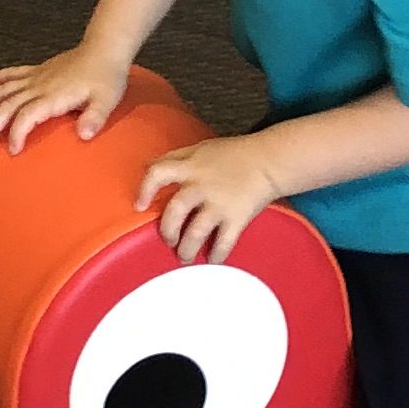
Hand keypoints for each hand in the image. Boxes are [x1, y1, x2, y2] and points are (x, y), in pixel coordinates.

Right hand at [0, 44, 132, 152]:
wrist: (104, 49)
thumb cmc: (106, 77)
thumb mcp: (106, 100)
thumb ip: (95, 118)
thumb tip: (85, 135)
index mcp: (53, 97)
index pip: (26, 116)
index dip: (16, 133)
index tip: (13, 151)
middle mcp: (38, 86)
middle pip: (6, 105)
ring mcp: (36, 77)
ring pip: (2, 89)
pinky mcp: (37, 70)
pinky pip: (11, 73)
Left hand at [135, 135, 274, 260]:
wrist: (269, 160)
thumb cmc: (234, 154)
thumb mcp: (200, 148)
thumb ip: (177, 159)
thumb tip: (152, 171)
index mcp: (191, 166)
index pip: (158, 173)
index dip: (144, 190)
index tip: (139, 206)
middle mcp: (202, 185)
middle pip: (175, 210)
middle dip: (168, 231)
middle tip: (169, 240)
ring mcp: (220, 202)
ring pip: (195, 232)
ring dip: (187, 249)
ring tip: (185, 256)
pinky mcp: (238, 217)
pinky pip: (223, 242)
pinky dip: (217, 255)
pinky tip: (213, 259)